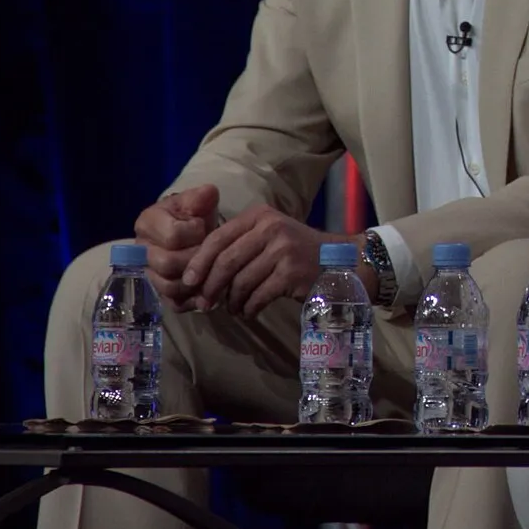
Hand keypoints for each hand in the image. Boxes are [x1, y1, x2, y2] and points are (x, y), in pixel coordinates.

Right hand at [134, 185, 220, 305]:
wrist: (192, 232)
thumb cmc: (194, 215)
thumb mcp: (198, 201)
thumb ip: (202, 197)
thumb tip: (207, 194)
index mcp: (147, 223)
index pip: (172, 236)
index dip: (195, 234)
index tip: (205, 228)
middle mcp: (141, 250)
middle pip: (166, 264)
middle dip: (195, 260)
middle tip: (212, 254)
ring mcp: (149, 273)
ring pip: (169, 287)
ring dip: (195, 282)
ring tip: (212, 272)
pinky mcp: (160, 293)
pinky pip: (174, 304)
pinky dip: (193, 300)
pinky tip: (209, 292)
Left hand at [181, 205, 369, 317]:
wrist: (340, 263)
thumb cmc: (297, 253)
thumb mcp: (269, 237)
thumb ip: (239, 246)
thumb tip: (199, 275)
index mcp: (260, 215)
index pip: (218, 237)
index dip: (199, 261)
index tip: (188, 280)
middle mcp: (271, 228)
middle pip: (227, 261)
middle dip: (211, 286)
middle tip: (205, 303)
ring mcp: (283, 249)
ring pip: (241, 282)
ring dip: (232, 302)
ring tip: (234, 309)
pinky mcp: (292, 272)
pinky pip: (258, 296)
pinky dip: (249, 308)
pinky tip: (249, 312)